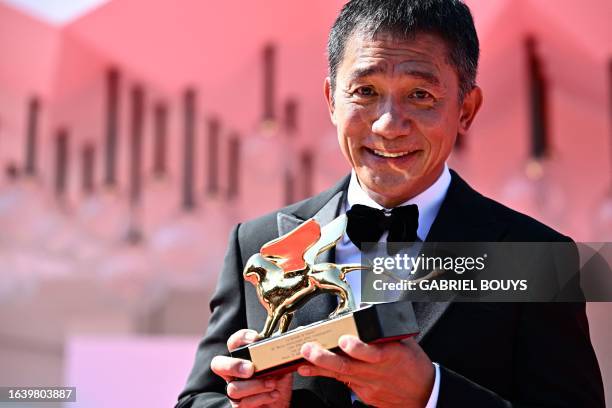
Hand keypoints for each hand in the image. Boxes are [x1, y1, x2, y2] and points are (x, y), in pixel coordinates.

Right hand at [211, 329, 291, 406]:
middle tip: (251, 369)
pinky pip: (244, 403)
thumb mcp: (280, 365)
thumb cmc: (278, 380)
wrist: (281, 402)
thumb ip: (277, 355)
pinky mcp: (239, 405)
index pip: (233, 343)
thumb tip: (281, 343)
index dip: (241, 338)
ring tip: (272, 383)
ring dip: (255, 385)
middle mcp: (234, 372)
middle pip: (217, 364)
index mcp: (242, 357)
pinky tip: (274, 394)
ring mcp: (235, 389)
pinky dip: (261, 397)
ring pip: (233, 388)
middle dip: (233, 365)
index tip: (256, 338)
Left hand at [297, 335, 433, 407]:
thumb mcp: (405, 342)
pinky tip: (309, 369)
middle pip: (348, 366)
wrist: (423, 395)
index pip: (373, 353)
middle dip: (325, 358)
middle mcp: (377, 372)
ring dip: (318, 367)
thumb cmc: (413, 365)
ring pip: (340, 376)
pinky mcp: (364, 394)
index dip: (358, 348)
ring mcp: (369, 385)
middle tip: (308, 349)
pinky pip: (343, 383)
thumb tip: (367, 306)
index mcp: (391, 356)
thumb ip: (385, 328)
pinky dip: (326, 374)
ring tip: (302, 361)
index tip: (344, 340)